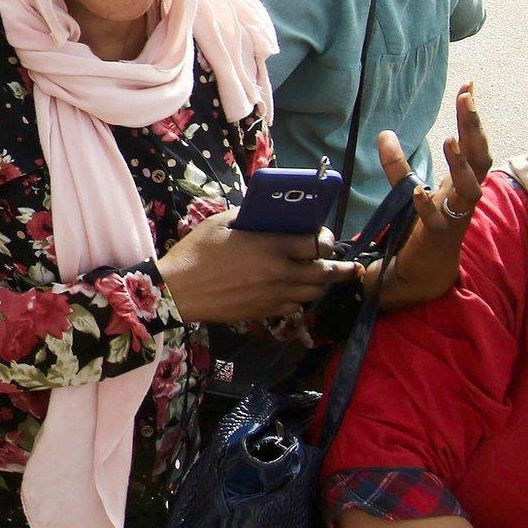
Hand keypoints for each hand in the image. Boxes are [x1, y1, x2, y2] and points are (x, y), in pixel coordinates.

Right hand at [156, 209, 362, 323]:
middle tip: (349, 265)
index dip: (325, 239)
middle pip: (326, 272)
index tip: (323, 236)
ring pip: (314, 292)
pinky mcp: (266, 312)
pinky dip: (300, 299)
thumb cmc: (197, 252)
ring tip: (325, 278)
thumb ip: (249, 217)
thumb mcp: (221, 223)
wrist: (179, 291)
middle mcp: (281, 272)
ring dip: (322, 284)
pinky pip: (296, 307)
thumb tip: (267, 214)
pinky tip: (295, 293)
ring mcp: (275, 295)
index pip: (316, 243)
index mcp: (271, 246)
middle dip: (341, 268)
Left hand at [372, 85, 492, 308]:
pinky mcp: (436, 237)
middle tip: (466, 98)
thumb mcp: (407, 189)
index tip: (469, 86)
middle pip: (480, 159)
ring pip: (470, 190)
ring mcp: (454, 217)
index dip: (472, 117)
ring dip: (461, 165)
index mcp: (461, 183)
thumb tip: (384, 133)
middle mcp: (464, 197)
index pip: (473, 144)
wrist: (418, 271)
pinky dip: (428, 205)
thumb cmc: (420, 228)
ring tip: (449, 140)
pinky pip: (437, 220)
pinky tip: (418, 191)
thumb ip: (397, 165)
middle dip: (474, 128)